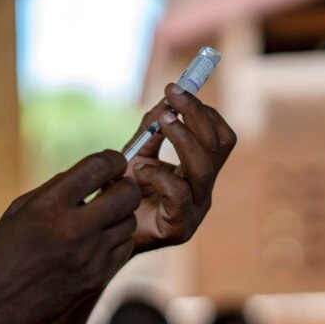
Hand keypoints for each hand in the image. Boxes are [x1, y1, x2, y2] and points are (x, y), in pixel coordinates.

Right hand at [0, 150, 140, 323]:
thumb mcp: (19, 211)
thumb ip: (56, 189)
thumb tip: (92, 173)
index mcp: (48, 206)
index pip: (99, 167)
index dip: (113, 159)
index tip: (112, 162)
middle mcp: (73, 229)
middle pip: (127, 193)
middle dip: (124, 185)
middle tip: (112, 188)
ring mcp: (90, 256)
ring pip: (130, 221)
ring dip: (120, 214)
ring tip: (100, 218)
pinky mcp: (98, 278)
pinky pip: (125, 248)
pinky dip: (117, 239)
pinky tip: (99, 240)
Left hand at [125, 83, 236, 253]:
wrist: (105, 234)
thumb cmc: (123, 195)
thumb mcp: (138, 155)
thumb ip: (152, 130)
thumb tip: (167, 97)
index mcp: (199, 172)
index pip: (220, 137)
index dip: (204, 111)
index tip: (178, 89)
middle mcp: (203, 190)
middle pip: (218, 147)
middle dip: (196, 115)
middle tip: (173, 94)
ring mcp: (195, 210)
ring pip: (204, 167)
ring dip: (182, 137)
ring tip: (161, 120)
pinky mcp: (180, 227)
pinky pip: (179, 193)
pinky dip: (158, 174)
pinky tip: (139, 171)